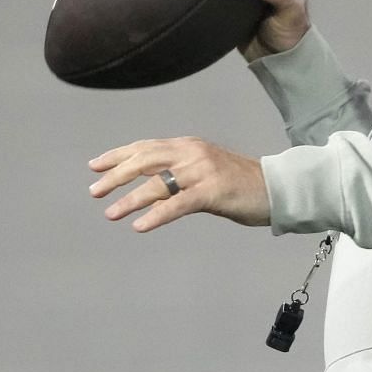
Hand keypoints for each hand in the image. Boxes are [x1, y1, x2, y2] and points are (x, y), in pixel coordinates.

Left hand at [88, 136, 269, 231]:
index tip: (94, 166)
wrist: (277, 189)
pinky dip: (156, 215)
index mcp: (188, 146)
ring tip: (110, 213)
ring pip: (157, 184)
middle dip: (116, 176)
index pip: (145, 147)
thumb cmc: (240, 184)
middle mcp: (191, 153)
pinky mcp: (212, 192)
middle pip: (144, 161)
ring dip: (130, 199)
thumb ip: (179, 172)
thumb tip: (148, 183)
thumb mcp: (205, 169)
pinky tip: (139, 226)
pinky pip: (177, 205)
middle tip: (95, 191)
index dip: (117, 155)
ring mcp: (202, 171)